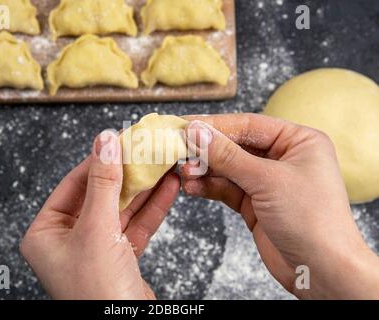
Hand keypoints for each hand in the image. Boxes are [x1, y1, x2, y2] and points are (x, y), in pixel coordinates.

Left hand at [21, 130, 179, 299]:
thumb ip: (103, 184)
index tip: (120, 139)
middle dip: (126, 173)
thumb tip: (105, 141)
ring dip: (144, 188)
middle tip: (146, 149)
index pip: (74, 184)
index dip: (99, 160)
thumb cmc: (97, 292)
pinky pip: (135, 225)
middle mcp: (68, 239)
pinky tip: (168, 187)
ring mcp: (95, 248)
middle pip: (100, 194)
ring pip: (121, 209)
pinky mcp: (119, 257)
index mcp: (46, 233)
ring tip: (163, 163)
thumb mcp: (96, 230)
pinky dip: (152, 207)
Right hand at [180, 113, 378, 298]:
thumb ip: (228, 156)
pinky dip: (209, 187)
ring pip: (228, 168)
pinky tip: (192, 186)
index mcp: (298, 141)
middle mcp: (283, 157)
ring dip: (205, 170)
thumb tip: (197, 131)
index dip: (216, 125)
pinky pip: (227, 188)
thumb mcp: (267, 180)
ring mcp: (267, 181)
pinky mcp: (255, 203)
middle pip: (236, 145)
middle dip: (208, 150)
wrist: (320, 270)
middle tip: (179, 149)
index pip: (249, 124)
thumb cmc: (310, 219)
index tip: (186, 125)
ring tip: (183, 172)